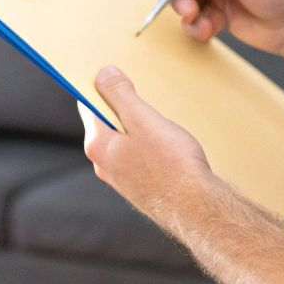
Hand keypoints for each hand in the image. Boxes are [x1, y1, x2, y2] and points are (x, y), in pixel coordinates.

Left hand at [80, 65, 218, 229]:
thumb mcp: (143, 119)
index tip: (113, 74)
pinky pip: (136, 157)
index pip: (87, 105)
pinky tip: (167, 147)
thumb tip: (103, 74)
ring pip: (123, 141)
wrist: (196, 209)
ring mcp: (120, 178)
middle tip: (144, 97)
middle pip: (106, 123)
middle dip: (122, 107)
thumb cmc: (172, 164)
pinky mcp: (138, 187)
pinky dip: (147, 146)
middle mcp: (103, 164)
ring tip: (161, 124)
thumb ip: (120, 94)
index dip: (99, 86)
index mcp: (98, 145)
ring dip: (137, 128)